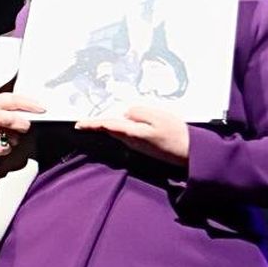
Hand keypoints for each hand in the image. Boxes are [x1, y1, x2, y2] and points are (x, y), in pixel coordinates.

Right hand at [0, 92, 43, 166]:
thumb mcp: (2, 113)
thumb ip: (17, 110)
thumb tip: (38, 111)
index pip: (15, 100)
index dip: (30, 104)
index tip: (42, 109)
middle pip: (12, 118)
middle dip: (23, 125)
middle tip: (25, 128)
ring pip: (8, 134)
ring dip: (14, 138)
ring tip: (11, 138)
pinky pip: (3, 148)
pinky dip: (6, 149)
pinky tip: (1, 146)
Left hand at [74, 104, 189, 166]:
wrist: (189, 153)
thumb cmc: (175, 133)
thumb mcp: (157, 117)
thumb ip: (139, 113)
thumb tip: (126, 113)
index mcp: (132, 133)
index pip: (107, 126)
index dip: (92, 124)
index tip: (78, 124)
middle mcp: (131, 141)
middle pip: (110, 129)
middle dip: (98, 124)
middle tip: (84, 121)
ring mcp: (137, 145)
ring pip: (118, 132)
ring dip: (109, 125)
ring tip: (99, 121)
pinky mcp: (143, 146)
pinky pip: (127, 134)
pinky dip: (120, 128)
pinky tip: (122, 123)